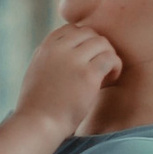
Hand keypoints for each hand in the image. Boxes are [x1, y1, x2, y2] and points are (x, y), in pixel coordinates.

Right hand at [15, 17, 123, 136]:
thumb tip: (67, 56)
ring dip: (108, 56)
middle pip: (89, 33)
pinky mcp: (87, 75)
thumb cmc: (38, 107)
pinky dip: (115, 67)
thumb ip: (51, 60)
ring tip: (105, 75)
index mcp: (45, 48)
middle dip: (97, 48)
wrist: (38, 124)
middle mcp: (58, 49)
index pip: (71, 29)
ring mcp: (73, 60)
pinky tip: (109, 81)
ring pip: (102, 42)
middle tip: (98, 68)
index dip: (83, 42)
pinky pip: (110, 58)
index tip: (86, 59)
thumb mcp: (37, 73)